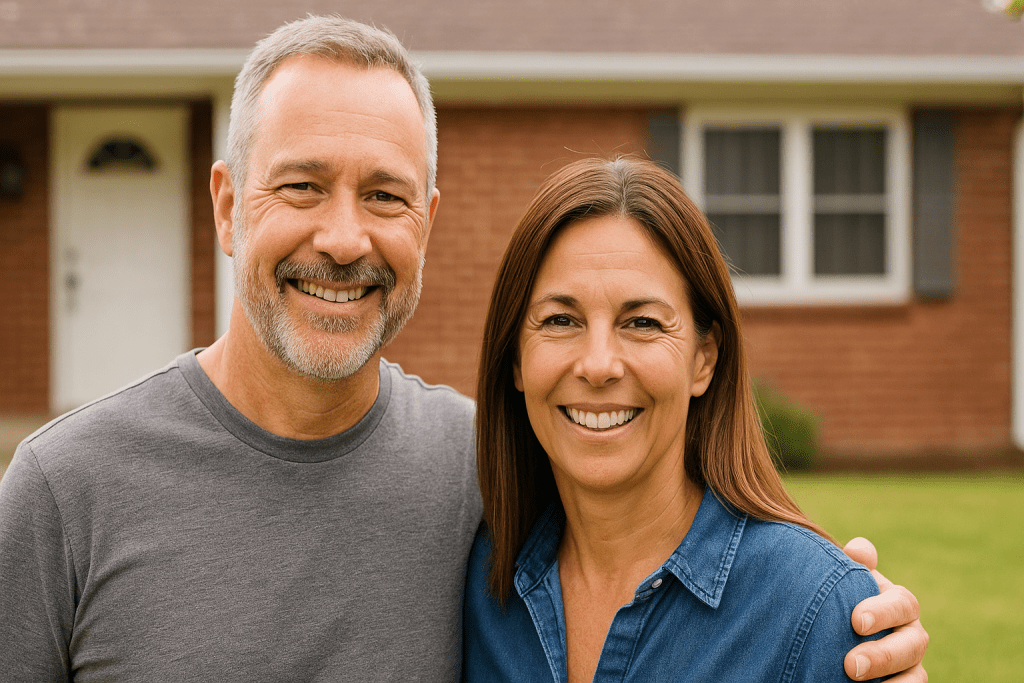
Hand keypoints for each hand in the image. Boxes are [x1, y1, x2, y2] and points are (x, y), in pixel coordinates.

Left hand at [841, 537, 928, 681]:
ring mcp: (911, 663)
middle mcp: (912, 634)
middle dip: (883, 655)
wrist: (840, 628)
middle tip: (851, 665)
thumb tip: (858, 549)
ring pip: (916, 677)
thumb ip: (853, 564)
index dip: (883, 612)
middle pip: (912, 644)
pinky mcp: (904, 682)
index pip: (902, 604)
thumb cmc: (844, 597)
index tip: (855, 621)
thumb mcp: (847, 578)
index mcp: (899, 603)